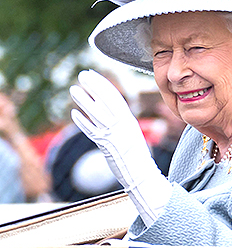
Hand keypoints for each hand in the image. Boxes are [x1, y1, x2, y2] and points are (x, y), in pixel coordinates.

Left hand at [70, 70, 170, 225]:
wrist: (142, 173)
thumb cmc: (137, 154)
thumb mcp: (132, 132)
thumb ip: (121, 121)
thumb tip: (109, 110)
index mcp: (129, 119)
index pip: (114, 96)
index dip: (102, 84)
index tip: (92, 74)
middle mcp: (121, 124)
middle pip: (105, 101)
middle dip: (93, 86)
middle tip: (82, 75)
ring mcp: (113, 134)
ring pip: (96, 113)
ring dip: (84, 101)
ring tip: (74, 90)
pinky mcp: (105, 146)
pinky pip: (92, 131)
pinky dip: (83, 122)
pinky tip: (74, 113)